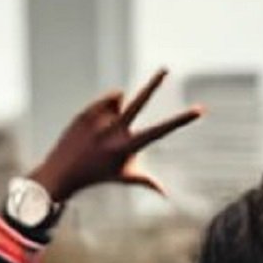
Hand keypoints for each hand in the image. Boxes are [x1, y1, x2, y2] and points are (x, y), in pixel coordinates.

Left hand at [30, 71, 201, 203]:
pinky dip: (108, 107)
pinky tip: (97, 124)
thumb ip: (147, 181)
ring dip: (119, 111)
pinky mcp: (87, 111)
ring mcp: (99, 119)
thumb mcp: (124, 177)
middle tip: (166, 68)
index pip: (161, 131)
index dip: (182, 120)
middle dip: (154, 84)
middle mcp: (115, 131)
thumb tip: (166, 194)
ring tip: (103, 131)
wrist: (63, 171)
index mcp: (129, 147)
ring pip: (120, 101)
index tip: (199, 110)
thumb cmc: (99, 175)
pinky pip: (108, 99)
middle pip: (139, 101)